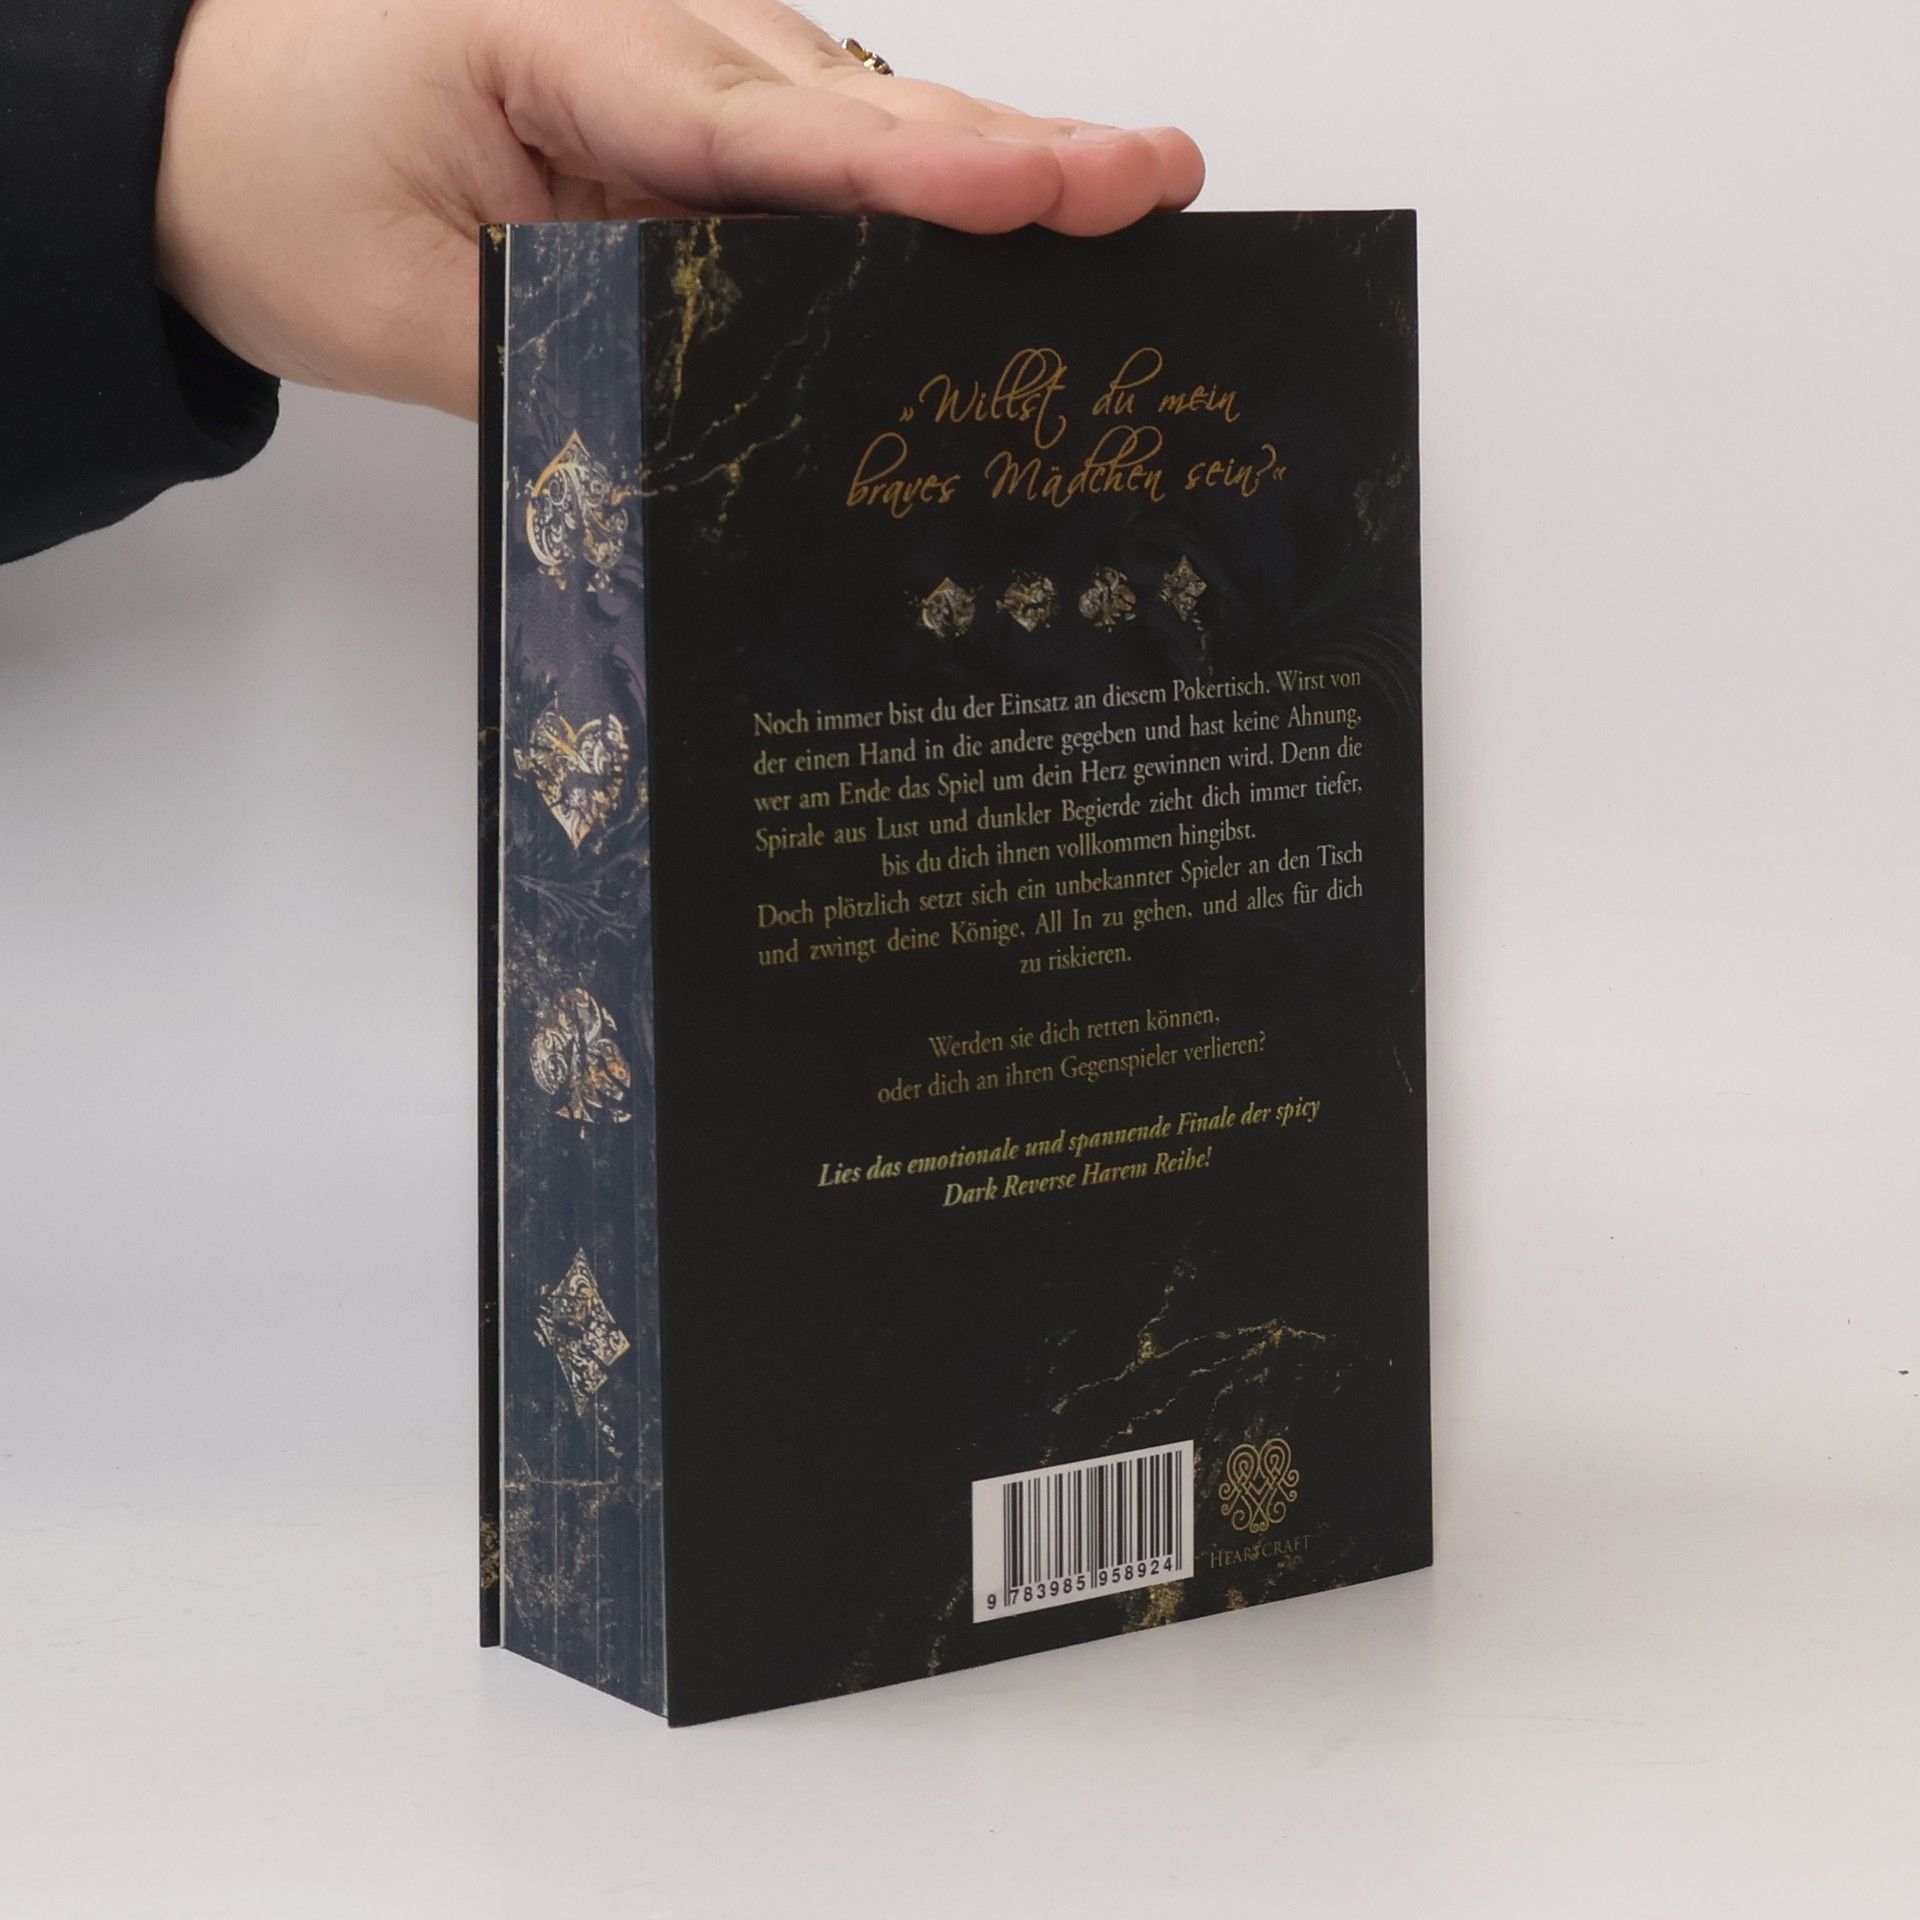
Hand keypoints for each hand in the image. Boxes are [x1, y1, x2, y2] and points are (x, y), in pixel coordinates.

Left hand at [155, 0, 1204, 417]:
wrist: (203, 129)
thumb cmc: (278, 185)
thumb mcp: (396, 309)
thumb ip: (560, 356)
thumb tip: (708, 420)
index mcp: (558, 41)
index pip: (762, 128)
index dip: (913, 169)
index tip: (1043, 186)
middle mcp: (642, 26)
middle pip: (854, 100)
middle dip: (1014, 148)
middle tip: (1157, 183)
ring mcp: (674, 59)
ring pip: (858, 113)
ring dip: (991, 162)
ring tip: (1128, 197)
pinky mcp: (687, 106)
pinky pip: (819, 145)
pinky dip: (919, 183)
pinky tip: (1011, 212)